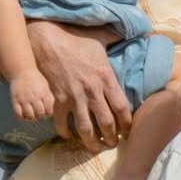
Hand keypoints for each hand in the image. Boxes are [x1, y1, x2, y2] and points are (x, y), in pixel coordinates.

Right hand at [9, 68, 54, 121]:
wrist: (22, 71)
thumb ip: (48, 98)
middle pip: (39, 113)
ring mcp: (24, 99)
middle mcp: (34, 97)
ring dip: (31, 118)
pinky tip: (23, 114)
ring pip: (29, 116)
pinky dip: (21, 117)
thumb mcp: (45, 87)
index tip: (45, 112)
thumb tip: (49, 110)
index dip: (47, 113)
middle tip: (37, 113)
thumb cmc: (35, 79)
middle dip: (39, 115)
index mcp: (44, 94)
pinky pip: (18, 114)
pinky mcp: (15, 101)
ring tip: (30, 114)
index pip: (48, 110)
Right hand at [27, 21, 131, 150]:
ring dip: (92, 143)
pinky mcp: (58, 100)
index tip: (128, 131)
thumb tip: (131, 32)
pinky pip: (62, 124)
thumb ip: (116, 38)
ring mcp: (75, 98)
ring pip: (86, 129)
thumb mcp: (101, 38)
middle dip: (112, 138)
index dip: (127, 123)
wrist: (50, 41)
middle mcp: (92, 91)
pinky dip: (65, 133)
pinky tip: (69, 137)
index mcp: (106, 78)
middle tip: (113, 144)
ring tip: (96, 147)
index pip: (122, 108)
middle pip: (107, 123)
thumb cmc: (77, 40)